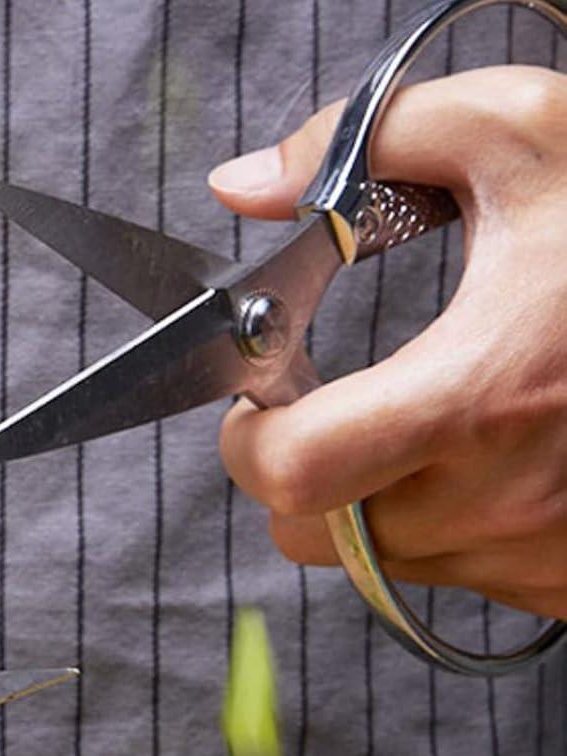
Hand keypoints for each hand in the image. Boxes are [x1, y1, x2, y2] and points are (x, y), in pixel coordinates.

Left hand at [209, 66, 566, 618]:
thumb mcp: (532, 142)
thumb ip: (370, 146)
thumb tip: (246, 185)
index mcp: (480, 397)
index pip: (292, 476)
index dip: (250, 441)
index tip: (260, 401)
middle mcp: (499, 501)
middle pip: (310, 532)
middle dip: (298, 471)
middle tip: (332, 408)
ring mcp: (532, 556)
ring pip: (372, 558)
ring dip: (370, 497)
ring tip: (435, 421)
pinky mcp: (559, 587)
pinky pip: (449, 574)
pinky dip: (443, 523)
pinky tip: (495, 460)